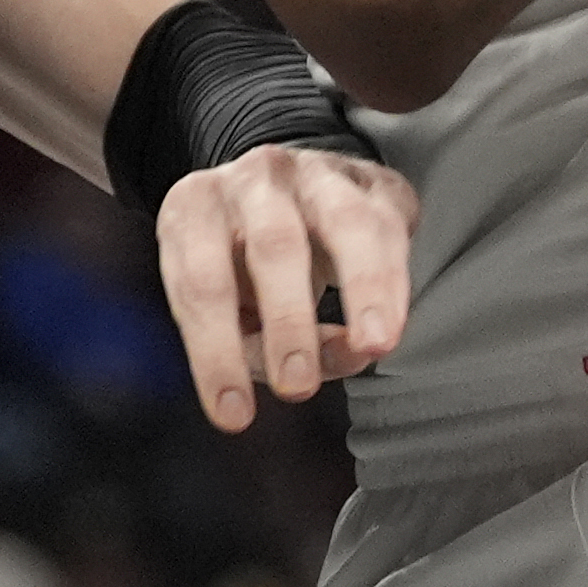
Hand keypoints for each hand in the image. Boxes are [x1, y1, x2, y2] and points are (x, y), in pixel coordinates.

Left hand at [154, 145, 419, 431]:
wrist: (291, 192)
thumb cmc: (242, 262)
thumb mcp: (223, 303)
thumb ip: (251, 343)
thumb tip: (310, 371)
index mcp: (195, 207)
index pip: (200, 282)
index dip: (215, 352)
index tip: (233, 414)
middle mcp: (253, 179)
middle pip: (273, 245)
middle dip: (287, 321)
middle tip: (297, 385)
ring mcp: (316, 172)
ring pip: (345, 224)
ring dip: (363, 290)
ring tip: (370, 348)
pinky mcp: (371, 180)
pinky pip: (388, 228)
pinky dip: (392, 285)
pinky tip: (388, 329)